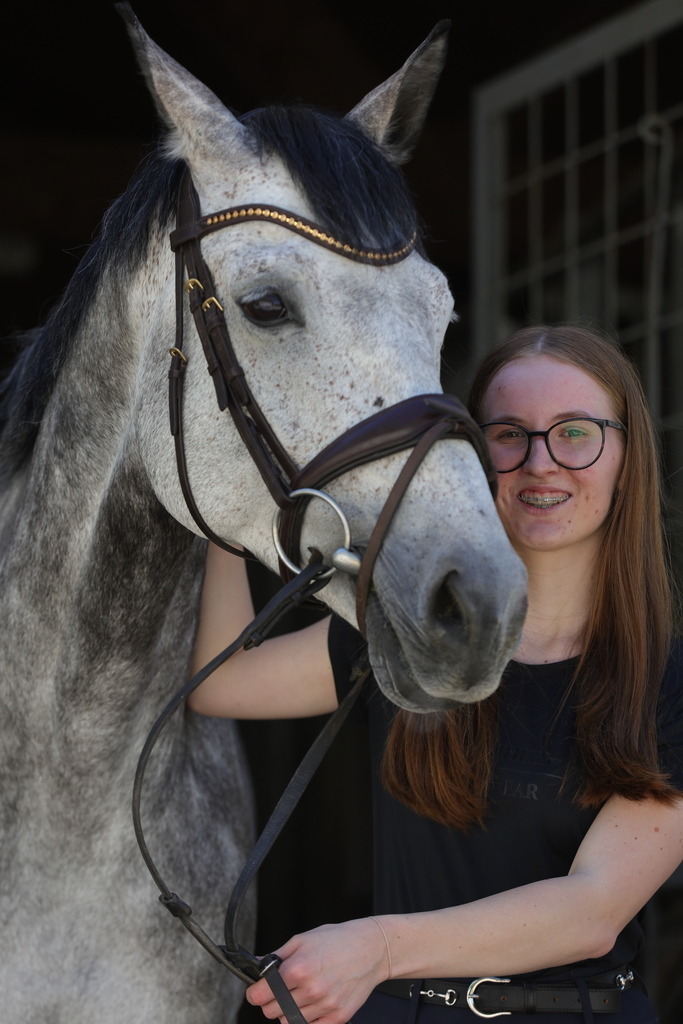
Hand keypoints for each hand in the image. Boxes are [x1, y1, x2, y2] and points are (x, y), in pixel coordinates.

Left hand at [246, 918, 389, 1023]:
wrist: (371, 949)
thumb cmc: (337, 940)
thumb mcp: (303, 939)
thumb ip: (277, 955)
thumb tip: (255, 965)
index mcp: (298, 969)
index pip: (260, 995)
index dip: (255, 993)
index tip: (257, 991)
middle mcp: (310, 990)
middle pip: (272, 1012)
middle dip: (271, 1001)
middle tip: (281, 989)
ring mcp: (325, 1006)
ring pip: (289, 1021)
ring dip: (289, 1010)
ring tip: (301, 993)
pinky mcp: (338, 1017)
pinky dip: (308, 1019)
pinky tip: (313, 1003)